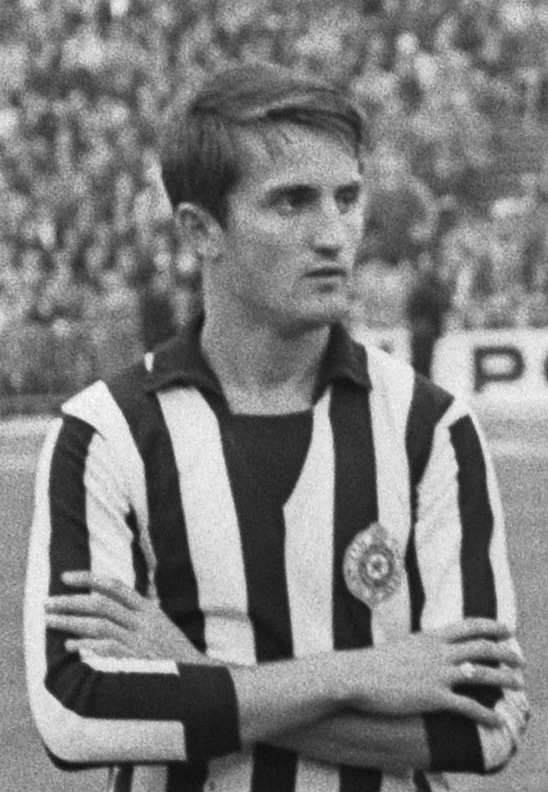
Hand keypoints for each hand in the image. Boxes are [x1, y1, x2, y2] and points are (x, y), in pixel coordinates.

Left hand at [45, 571, 204, 661]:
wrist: (197, 680)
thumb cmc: (175, 654)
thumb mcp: (161, 627)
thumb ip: (139, 614)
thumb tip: (111, 602)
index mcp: (149, 610)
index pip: (115, 586)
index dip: (89, 579)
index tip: (66, 577)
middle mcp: (143, 622)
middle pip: (100, 604)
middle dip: (70, 602)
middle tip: (47, 602)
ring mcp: (139, 641)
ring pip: (98, 625)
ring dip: (71, 622)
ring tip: (50, 621)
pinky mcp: (136, 661)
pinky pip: (106, 649)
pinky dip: (86, 645)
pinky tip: (70, 646)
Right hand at [344, 619, 524, 728]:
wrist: (357, 675)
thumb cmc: (373, 663)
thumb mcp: (402, 646)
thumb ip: (420, 647)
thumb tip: (429, 649)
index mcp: (431, 637)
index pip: (469, 626)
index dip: (491, 626)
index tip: (506, 628)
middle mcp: (439, 652)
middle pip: (482, 648)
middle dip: (505, 652)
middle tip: (519, 659)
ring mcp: (438, 674)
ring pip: (482, 674)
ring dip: (504, 679)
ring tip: (518, 684)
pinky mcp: (434, 697)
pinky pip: (468, 706)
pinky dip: (486, 714)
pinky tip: (497, 720)